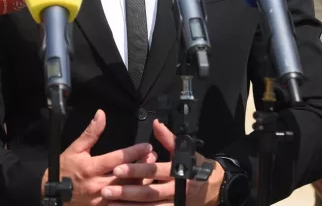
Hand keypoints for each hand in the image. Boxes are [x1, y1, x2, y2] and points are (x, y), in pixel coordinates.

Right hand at [40, 110, 154, 205]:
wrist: (52, 194)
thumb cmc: (64, 169)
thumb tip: (101, 114)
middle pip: (125, 176)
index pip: (117, 158)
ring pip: (126, 191)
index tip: (147, 146)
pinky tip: (141, 189)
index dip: (134, 152)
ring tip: (150, 171)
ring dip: (140, 181)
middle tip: (153, 157)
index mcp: (91, 167)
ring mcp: (100, 199)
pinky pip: (121, 203)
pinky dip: (132, 196)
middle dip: (142, 166)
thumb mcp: (75, 149)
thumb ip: (90, 133)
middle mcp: (97, 184)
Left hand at [103, 120, 223, 205]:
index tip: (117, 169)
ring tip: (109, 203)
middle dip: (127, 192)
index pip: (154, 171)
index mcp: (178, 171)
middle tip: (106, 190)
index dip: (136, 170)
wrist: (214, 189)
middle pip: (149, 192)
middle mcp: (176, 190)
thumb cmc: (196, 165)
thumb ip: (168, 139)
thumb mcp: (186, 151)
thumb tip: (155, 123)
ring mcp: (175, 204)